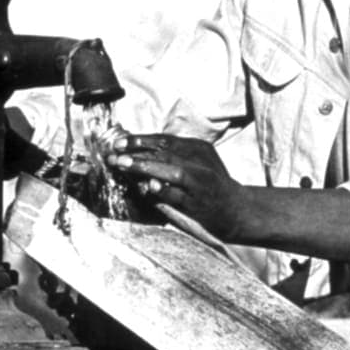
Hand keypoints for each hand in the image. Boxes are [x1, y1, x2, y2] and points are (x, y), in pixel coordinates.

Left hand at [105, 133, 242, 240]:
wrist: (235, 209)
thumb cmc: (209, 184)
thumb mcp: (195, 162)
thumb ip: (172, 156)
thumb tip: (136, 150)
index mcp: (197, 148)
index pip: (164, 140)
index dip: (140, 140)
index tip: (118, 143)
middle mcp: (200, 162)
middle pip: (166, 153)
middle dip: (137, 153)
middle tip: (114, 155)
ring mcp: (201, 183)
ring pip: (173, 172)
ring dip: (146, 168)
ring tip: (124, 166)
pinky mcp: (200, 203)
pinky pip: (180, 196)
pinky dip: (165, 191)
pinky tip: (150, 187)